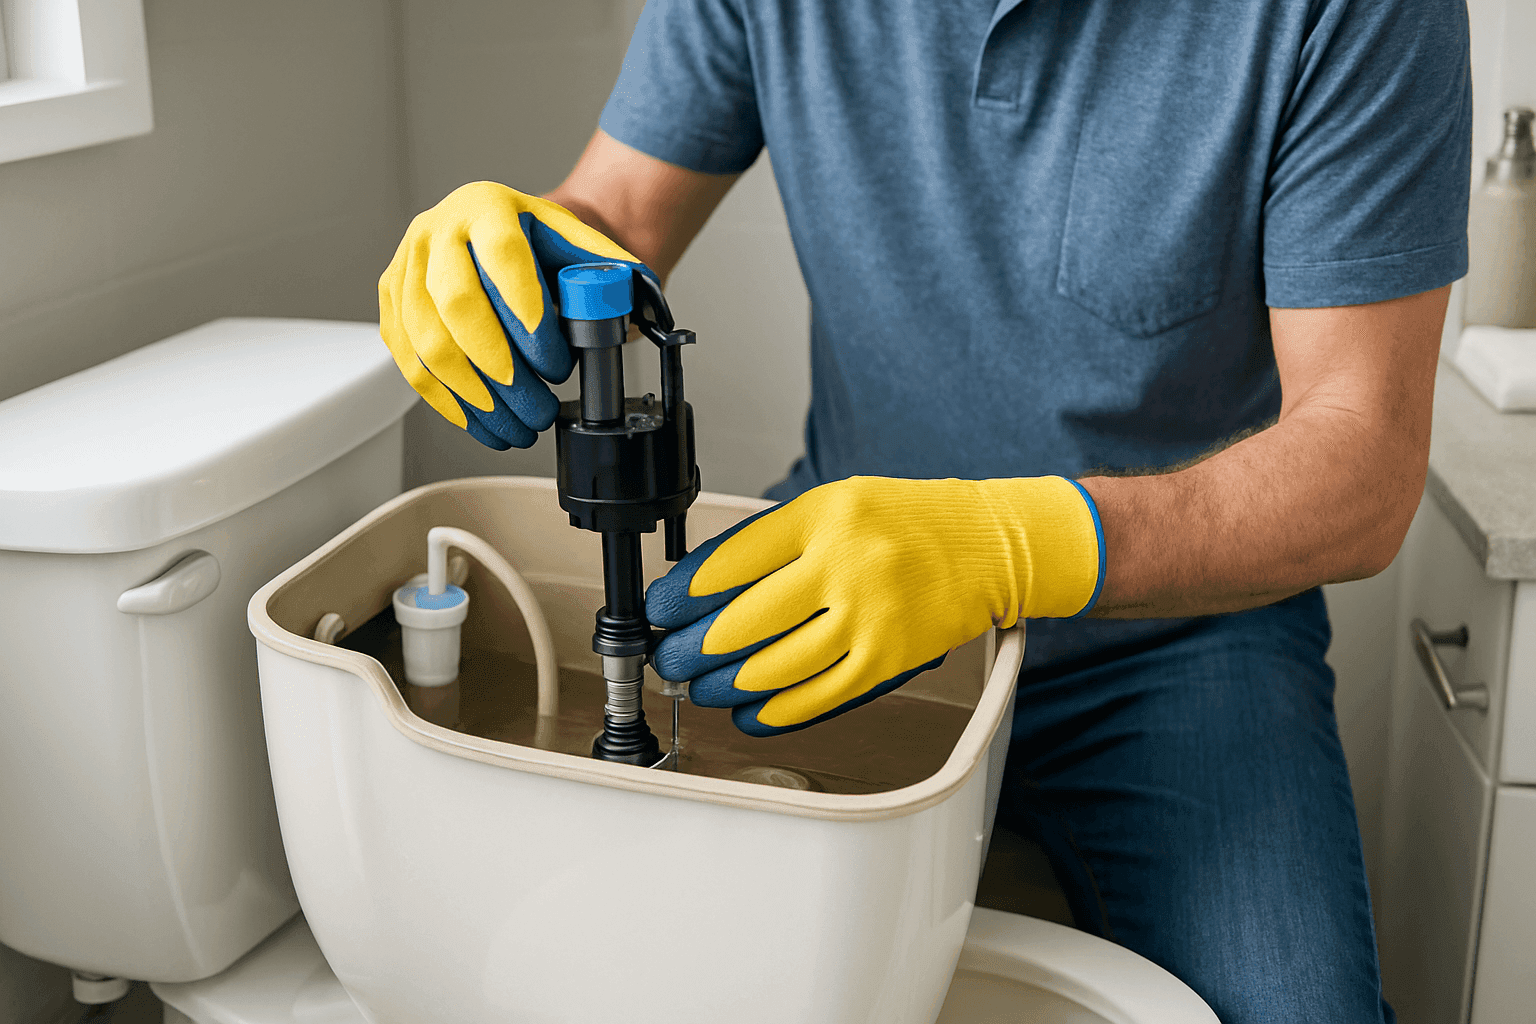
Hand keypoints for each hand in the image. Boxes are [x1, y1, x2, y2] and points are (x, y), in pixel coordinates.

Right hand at [379, 181, 655, 448]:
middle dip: (500, 367)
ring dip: (476, 397)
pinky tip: (484, 424)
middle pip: (455, 303)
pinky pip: (410, 363)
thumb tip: (641, 297)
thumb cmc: (544, 247)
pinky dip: (449, 403)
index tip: (556, 363)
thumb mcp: (580, 246)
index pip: (504, 259)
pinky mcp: (392, 307)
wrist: (509, 235)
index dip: (528, 316)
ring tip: (518, 426)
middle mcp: (436, 231)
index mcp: (487, 207)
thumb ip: (609, 270)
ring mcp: (406, 269)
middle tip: (537, 406)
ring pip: (427, 342)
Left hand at [645, 476, 1103, 734]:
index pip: (730, 560)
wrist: (989, 544)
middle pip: (741, 622)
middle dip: (689, 649)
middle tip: (668, 659)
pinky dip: (773, 712)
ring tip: (700, 688)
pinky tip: (747, 713)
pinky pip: (816, 698)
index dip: (681, 593)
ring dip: (723, 686)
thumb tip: (704, 587)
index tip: (658, 609)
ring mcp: (868, 616)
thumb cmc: (907, 521)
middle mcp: (844, 564)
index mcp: (823, 515)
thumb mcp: (837, 502)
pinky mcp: (888, 660)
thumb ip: (777, 539)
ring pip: (772, 668)